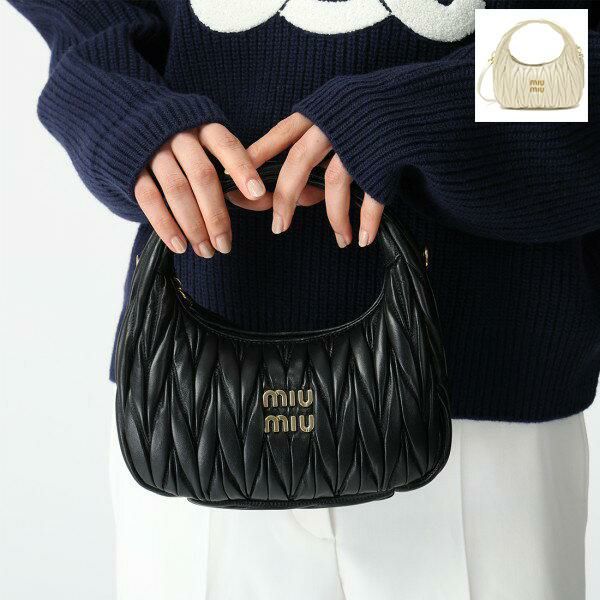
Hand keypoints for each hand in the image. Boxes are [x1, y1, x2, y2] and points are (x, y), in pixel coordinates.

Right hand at [134, 124, 268, 256]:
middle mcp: (179, 136)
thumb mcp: (212, 151)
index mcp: (204, 128)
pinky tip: (180, 246)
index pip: (226, 145)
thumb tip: (265, 200)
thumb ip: (236, 174)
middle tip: (225, 245)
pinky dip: (165, 225)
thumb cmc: (188, 150)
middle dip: (216, 215)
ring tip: (205, 251)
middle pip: (202, 176)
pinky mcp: (133, 169)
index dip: (242, 168)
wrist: (134, 129)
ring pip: (176, 190)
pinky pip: (148, 198)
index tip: (258, 194)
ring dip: (193, 226)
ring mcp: (154, 152)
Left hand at [247, 113, 383, 247]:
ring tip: (339, 240)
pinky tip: (362, 239)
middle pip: (297, 164)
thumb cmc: (364, 115)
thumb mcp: (332, 115)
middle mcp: (332, 126)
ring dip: (334, 219)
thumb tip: (288, 194)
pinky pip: (372, 197)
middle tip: (278, 227)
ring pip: (334, 185)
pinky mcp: (383, 161)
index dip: (255, 161)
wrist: (414, 102)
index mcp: (316, 113)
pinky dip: (367, 221)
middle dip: (284, 199)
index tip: (235, 185)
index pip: (278, 137)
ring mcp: (357, 144)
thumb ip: (309, 145)